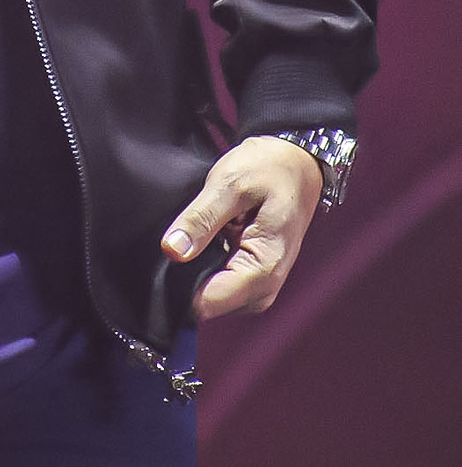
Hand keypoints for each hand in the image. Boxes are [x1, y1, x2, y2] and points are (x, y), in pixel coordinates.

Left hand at [161, 134, 323, 321]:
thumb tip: (172, 251)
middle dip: (188, 274)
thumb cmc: (269, 170)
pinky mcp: (251, 278)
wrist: (296, 164)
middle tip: (190, 233)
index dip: (180, 283)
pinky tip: (209, 238)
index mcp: (264, 269)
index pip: (209, 301)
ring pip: (211, 295)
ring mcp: (259, 286)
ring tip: (204, 231)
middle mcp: (264, 287)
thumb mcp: (229, 184)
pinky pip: (219, 283)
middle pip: (208, 303)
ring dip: (198, 267)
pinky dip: (207, 264)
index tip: (171, 253)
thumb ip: (201, 219)